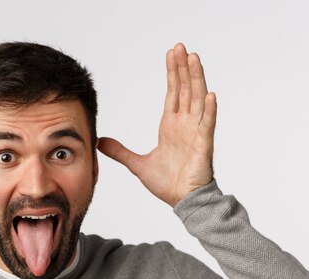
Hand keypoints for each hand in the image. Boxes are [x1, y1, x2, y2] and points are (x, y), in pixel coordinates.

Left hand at [97, 43, 216, 207]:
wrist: (181, 201)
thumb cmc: (167, 183)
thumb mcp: (137, 164)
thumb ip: (119, 151)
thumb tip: (99, 141)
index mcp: (172, 126)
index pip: (173, 93)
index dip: (173, 74)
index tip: (171, 55)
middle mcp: (185, 125)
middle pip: (185, 89)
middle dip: (183, 68)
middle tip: (180, 47)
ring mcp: (196, 133)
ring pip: (198, 100)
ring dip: (196, 79)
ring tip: (194, 58)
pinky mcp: (203, 146)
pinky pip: (208, 125)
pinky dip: (209, 110)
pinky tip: (209, 94)